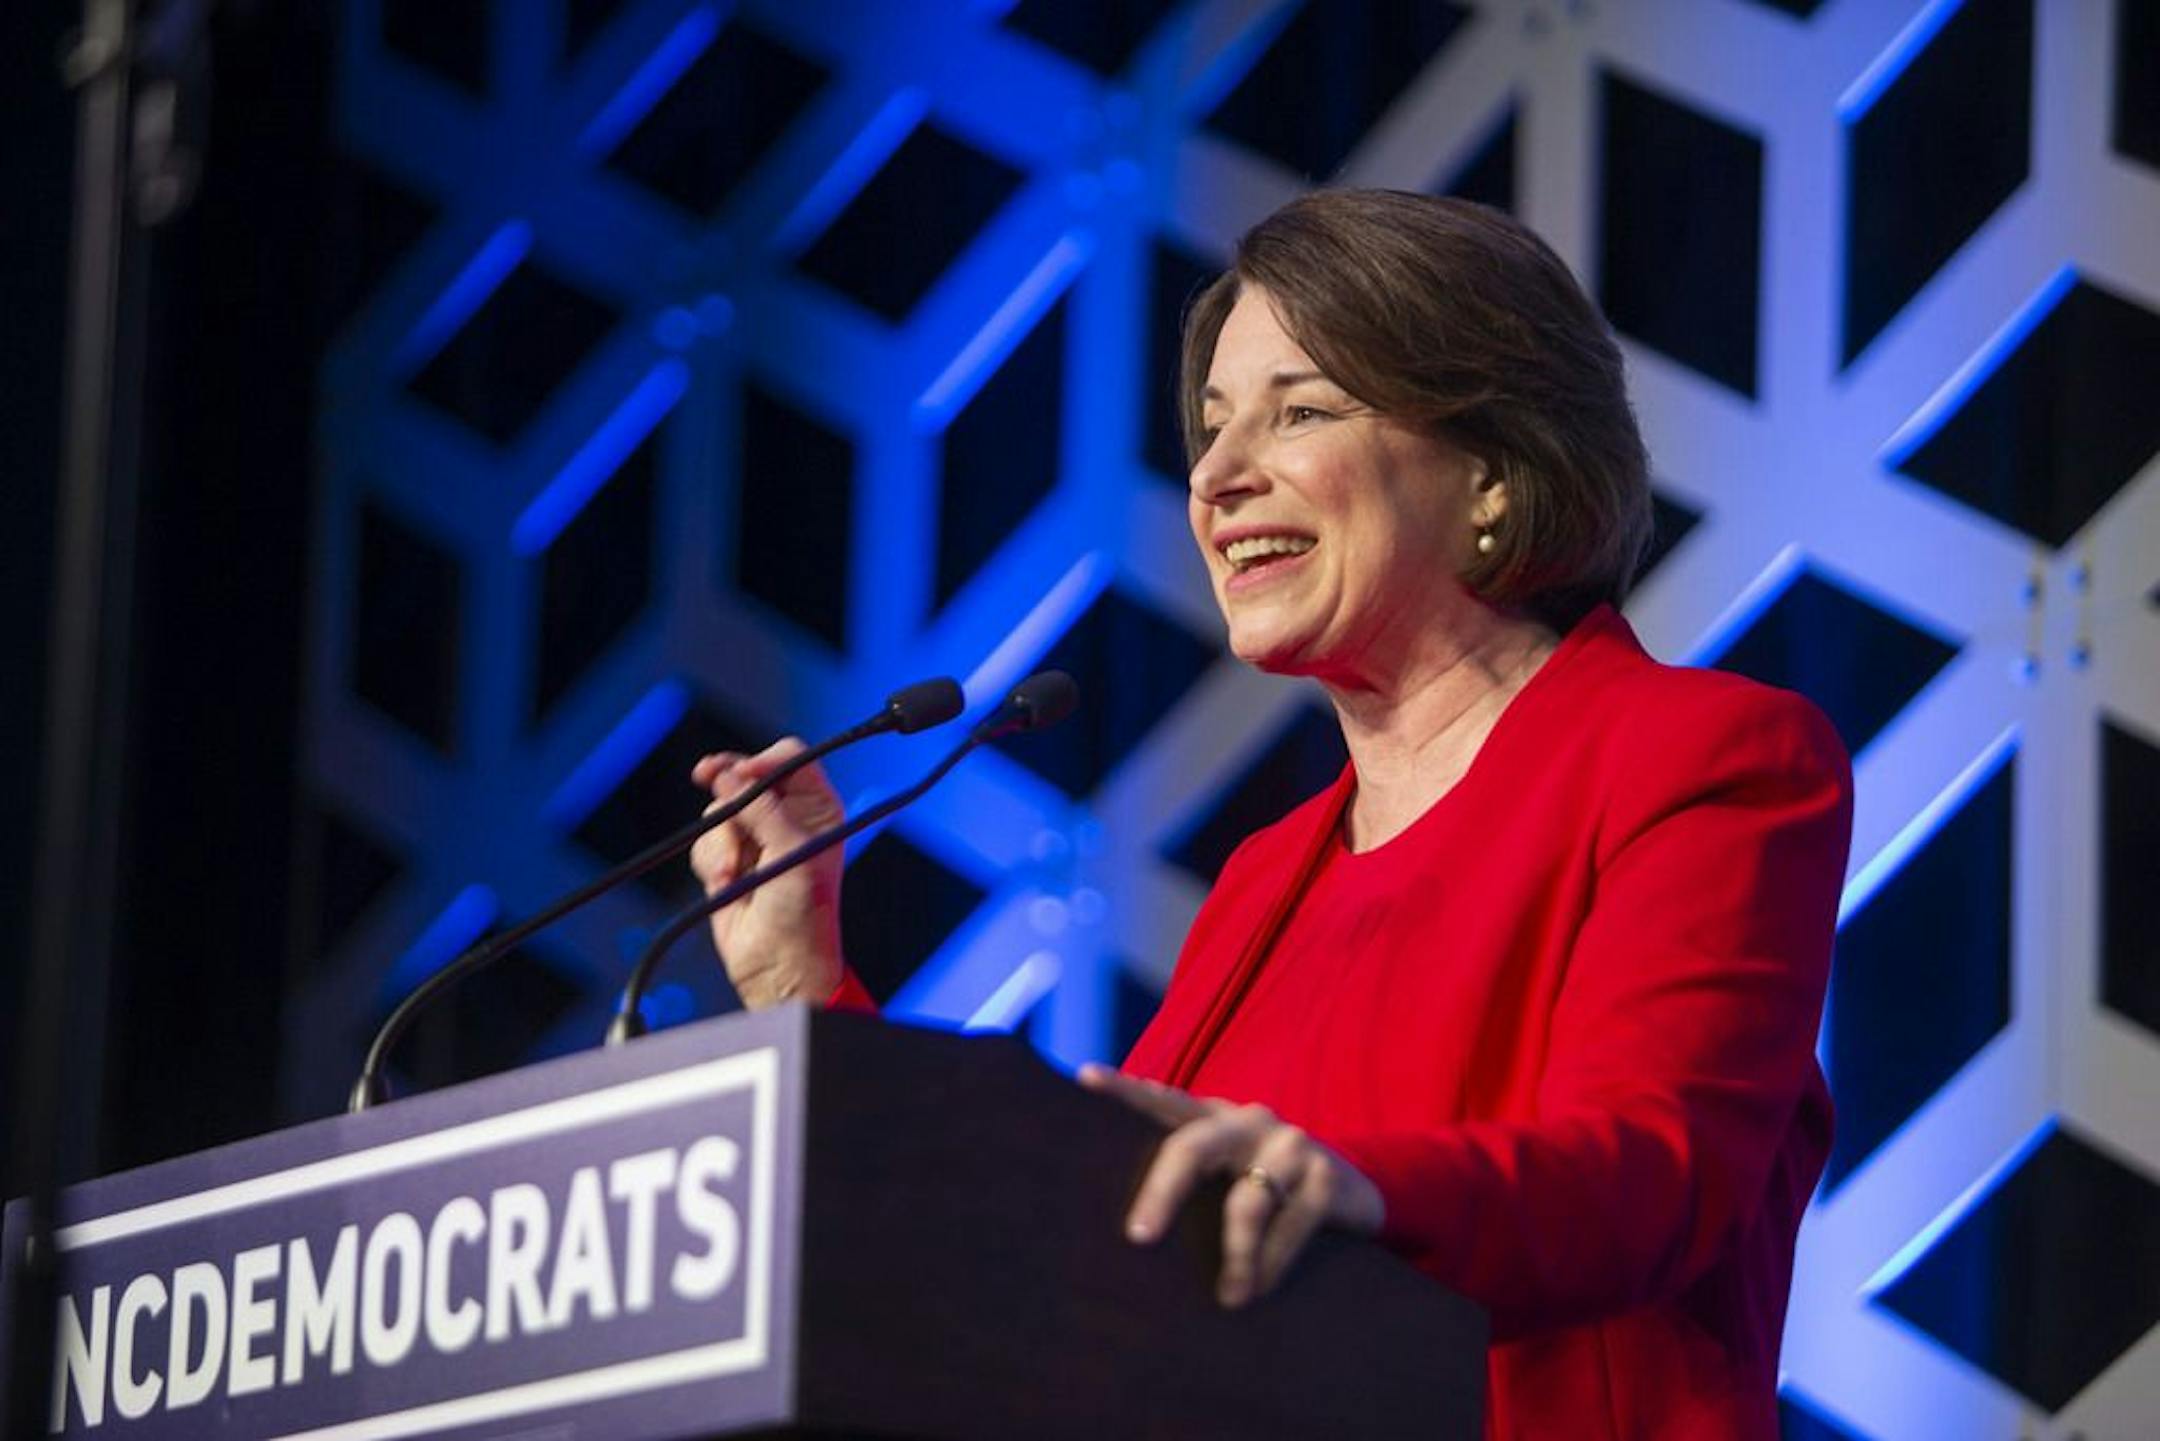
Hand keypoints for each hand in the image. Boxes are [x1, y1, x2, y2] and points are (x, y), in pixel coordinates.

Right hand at [687, 739, 846, 1008]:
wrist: (778, 966)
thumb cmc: (803, 916)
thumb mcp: (791, 854)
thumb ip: (761, 811)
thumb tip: (730, 777)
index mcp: (818, 808)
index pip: (790, 760)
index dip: (762, 761)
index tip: (741, 775)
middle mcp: (788, 817)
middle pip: (745, 775)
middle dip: (728, 789)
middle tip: (707, 776)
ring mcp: (756, 837)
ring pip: (720, 808)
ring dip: (721, 839)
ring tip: (735, 870)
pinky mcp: (729, 858)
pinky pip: (706, 839)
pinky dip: (711, 861)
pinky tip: (726, 884)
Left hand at [1077, 1065, 1384, 1307]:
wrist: (1351, 1191)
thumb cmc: (1265, 1187)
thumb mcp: (1226, 1175)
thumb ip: (1189, 1181)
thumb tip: (1126, 1232)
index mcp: (1213, 1118)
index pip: (1163, 1100)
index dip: (1125, 1088)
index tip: (1086, 1077)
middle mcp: (1246, 1121)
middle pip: (1192, 1147)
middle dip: (1161, 1193)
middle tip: (1139, 1237)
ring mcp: (1288, 1144)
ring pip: (1247, 1202)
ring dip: (1236, 1257)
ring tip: (1230, 1297)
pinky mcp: (1324, 1175)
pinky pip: (1291, 1225)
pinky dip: (1273, 1262)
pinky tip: (1262, 1287)